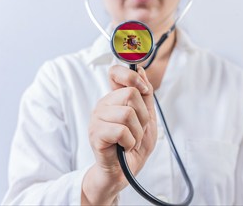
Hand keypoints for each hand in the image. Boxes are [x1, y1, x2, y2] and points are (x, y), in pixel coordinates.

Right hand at [81, 65, 156, 204]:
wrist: (124, 172)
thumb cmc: (134, 145)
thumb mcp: (147, 118)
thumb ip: (145, 96)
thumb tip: (141, 70)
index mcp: (114, 99)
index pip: (115, 72)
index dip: (131, 76)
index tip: (144, 90)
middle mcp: (103, 105)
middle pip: (131, 93)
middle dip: (143, 116)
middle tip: (138, 130)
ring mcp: (97, 119)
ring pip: (127, 113)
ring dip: (137, 132)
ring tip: (131, 140)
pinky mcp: (95, 134)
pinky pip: (121, 130)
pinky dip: (130, 141)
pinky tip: (125, 146)